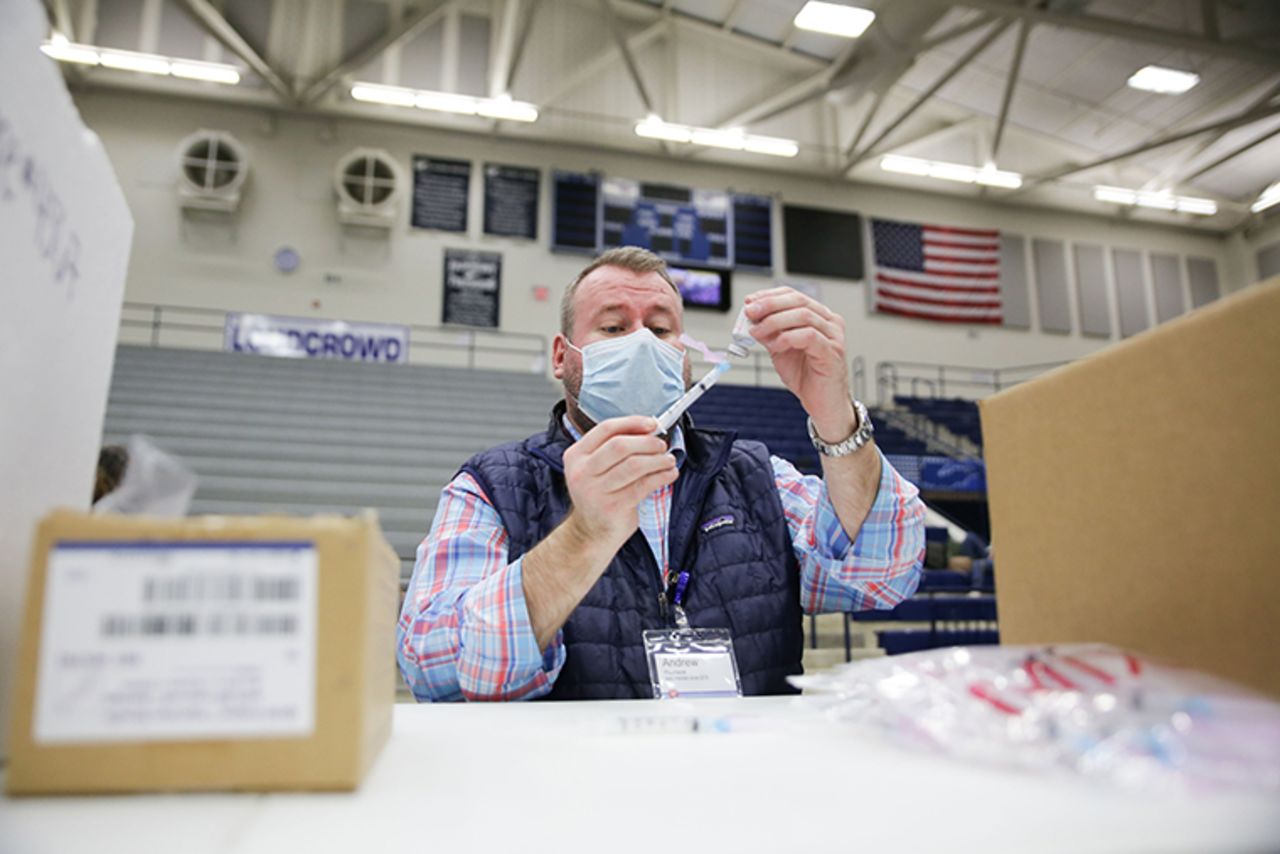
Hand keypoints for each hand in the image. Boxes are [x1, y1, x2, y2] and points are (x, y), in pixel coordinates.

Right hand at [562, 415, 678, 546]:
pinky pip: (643, 485)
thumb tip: (648, 430)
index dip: (632, 423)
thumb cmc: (600, 495)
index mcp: (576, 456)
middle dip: (647, 442)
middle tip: (661, 445)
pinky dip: (661, 477)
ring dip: (657, 460)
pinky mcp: (612, 507)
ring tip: (668, 460)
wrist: (591, 532)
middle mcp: (582, 472)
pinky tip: (669, 474)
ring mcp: (595, 491)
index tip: (651, 424)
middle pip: (620, 446)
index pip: (605, 429)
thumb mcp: (595, 469)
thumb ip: (614, 449)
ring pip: (634, 465)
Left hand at [744, 287, 855, 440]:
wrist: (822, 404)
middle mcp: (829, 323)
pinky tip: (776, 346)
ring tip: (758, 332)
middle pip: (798, 301)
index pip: (793, 295)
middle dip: (769, 305)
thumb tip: (751, 319)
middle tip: (751, 313)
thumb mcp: (780, 349)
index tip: (750, 302)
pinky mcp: (832, 352)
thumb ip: (769, 333)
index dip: (769, 296)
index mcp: (818, 317)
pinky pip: (808, 336)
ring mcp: (833, 336)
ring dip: (774, 322)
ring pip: (803, 315)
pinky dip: (787, 338)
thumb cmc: (807, 377)